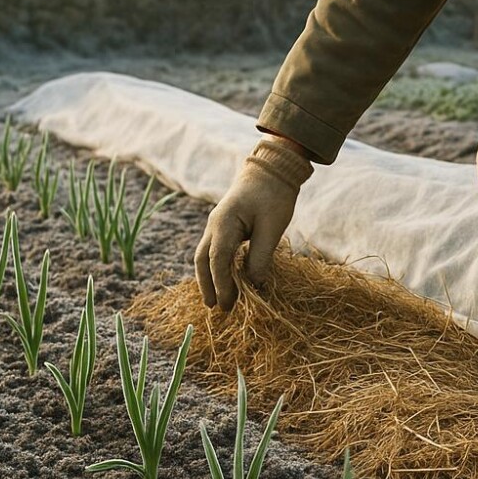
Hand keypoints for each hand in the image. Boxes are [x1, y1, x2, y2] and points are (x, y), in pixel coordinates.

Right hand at [195, 135, 313, 309]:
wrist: (271, 169)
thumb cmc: (274, 195)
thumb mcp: (272, 228)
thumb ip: (261, 256)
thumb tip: (254, 284)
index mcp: (225, 223)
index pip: (217, 260)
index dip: (222, 284)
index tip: (229, 304)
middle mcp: (214, 225)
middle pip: (202, 260)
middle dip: (208, 285)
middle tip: (217, 308)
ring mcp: (216, 225)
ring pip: (205, 256)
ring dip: (210, 278)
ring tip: (218, 300)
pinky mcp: (224, 226)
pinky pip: (214, 251)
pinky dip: (217, 268)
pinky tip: (226, 281)